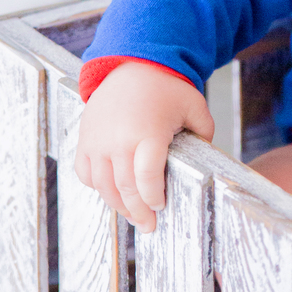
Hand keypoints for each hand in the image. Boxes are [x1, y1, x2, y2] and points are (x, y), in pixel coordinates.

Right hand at [74, 61, 213, 231]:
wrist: (132, 65)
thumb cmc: (165, 87)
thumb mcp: (194, 106)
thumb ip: (204, 132)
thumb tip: (207, 156)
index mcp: (148, 133)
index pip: (146, 178)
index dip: (153, 198)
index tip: (161, 206)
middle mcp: (118, 140)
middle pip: (125, 188)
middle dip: (138, 212)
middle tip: (149, 226)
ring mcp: (97, 141)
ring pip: (103, 186)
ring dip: (118, 205)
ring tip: (133, 215)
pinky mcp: (85, 139)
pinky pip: (85, 173)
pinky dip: (98, 187)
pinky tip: (113, 193)